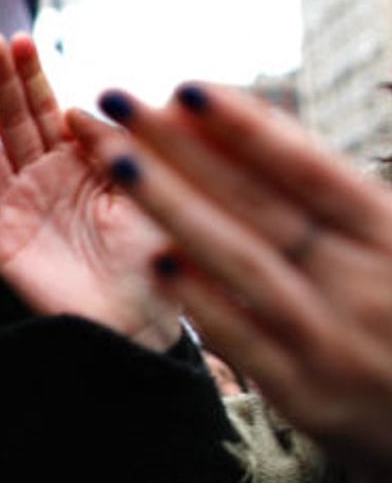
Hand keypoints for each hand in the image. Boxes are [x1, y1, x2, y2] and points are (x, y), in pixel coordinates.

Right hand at [0, 33, 180, 349]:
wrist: (141, 323)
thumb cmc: (155, 259)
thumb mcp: (148, 189)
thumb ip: (119, 146)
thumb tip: (82, 106)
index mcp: (78, 164)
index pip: (48, 110)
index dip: (33, 76)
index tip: (22, 41)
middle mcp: (43, 182)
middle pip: (12, 123)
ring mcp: (18, 210)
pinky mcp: (1, 244)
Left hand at [74, 82, 391, 482]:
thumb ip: (338, 201)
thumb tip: (255, 127)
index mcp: (391, 235)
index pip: (309, 168)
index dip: (247, 126)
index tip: (185, 87)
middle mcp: (366, 280)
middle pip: (260, 204)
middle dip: (183, 150)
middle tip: (119, 104)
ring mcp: (333, 339)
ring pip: (244, 263)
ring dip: (175, 209)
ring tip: (118, 163)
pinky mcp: (306, 395)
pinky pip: (244, 343)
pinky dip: (203, 302)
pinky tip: (154, 264)